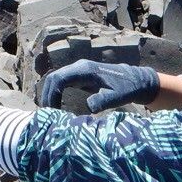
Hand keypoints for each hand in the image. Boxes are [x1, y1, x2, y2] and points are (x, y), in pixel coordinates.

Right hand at [38, 60, 160, 112]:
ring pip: (55, 80)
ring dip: (49, 94)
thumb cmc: (126, 89)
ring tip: (50, 112)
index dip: (52, 94)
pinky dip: (55, 93)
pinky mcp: (79, 77)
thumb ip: (104, 101)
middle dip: (47, 96)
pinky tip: (56, 106)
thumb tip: (88, 107)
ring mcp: (78, 71)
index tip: (53, 110)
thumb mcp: (117, 97)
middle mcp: (79, 67)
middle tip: (47, 114)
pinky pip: (61, 83)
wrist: (134, 81)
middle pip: (53, 78)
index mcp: (85, 70)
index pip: (60, 78)